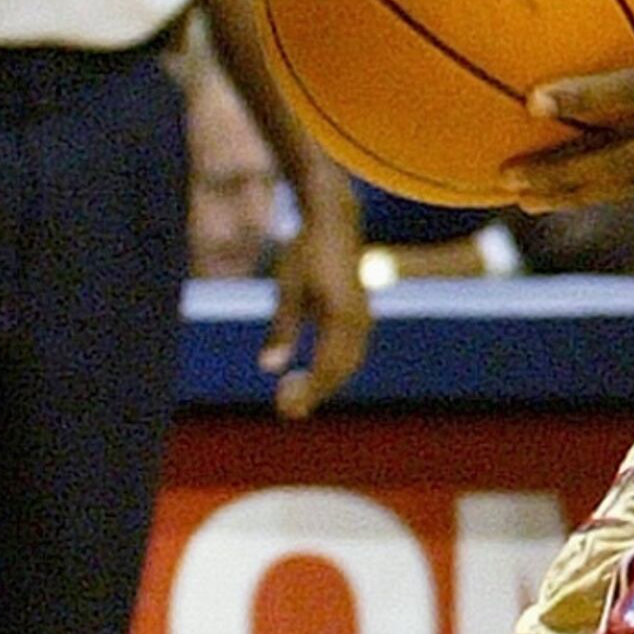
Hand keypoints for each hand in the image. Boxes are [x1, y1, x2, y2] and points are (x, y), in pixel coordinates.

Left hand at [262, 183, 372, 418]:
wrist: (334, 224)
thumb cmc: (305, 252)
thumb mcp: (287, 288)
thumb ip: (282, 329)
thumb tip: (269, 368)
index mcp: (342, 315)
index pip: (327, 367)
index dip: (308, 392)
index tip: (285, 407)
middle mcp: (359, 321)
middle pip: (340, 371)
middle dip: (315, 392)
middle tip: (285, 409)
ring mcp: (364, 318)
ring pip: (348, 364)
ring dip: (324, 383)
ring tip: (294, 394)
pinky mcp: (360, 316)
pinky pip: (350, 352)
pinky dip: (332, 369)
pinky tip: (311, 374)